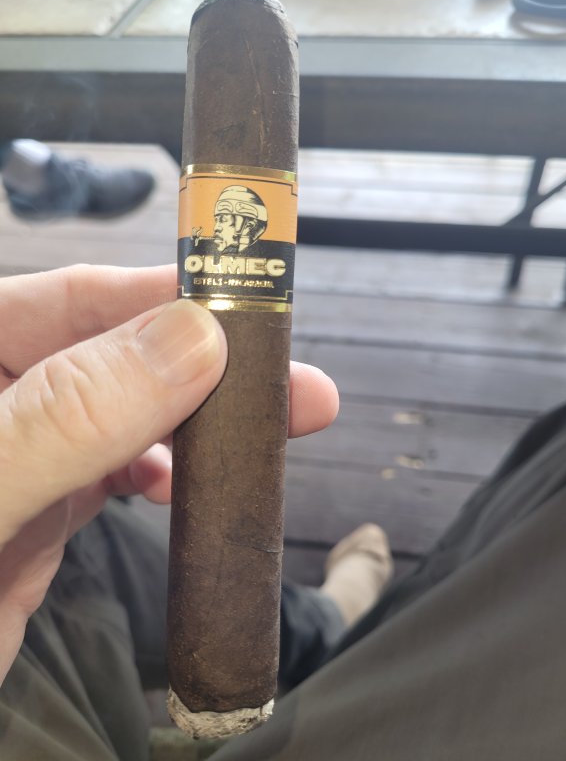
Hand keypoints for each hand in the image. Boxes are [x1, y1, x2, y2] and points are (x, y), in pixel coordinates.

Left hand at [0, 264, 337, 684]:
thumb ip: (65, 415)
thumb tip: (190, 340)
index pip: (67, 301)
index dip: (161, 297)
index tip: (247, 308)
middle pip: (112, 355)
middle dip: (204, 367)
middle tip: (293, 381)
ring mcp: (18, 454)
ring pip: (124, 414)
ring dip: (195, 421)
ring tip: (271, 427)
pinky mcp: (38, 512)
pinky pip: (115, 472)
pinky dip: (161, 471)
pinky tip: (190, 478)